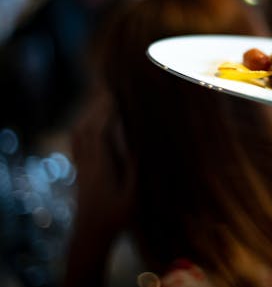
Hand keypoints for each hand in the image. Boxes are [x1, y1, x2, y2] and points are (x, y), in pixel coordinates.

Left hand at [72, 86, 135, 232]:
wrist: (90, 235)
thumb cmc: (116, 217)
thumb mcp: (132, 194)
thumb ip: (134, 168)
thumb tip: (139, 144)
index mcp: (101, 165)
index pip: (100, 130)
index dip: (108, 112)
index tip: (118, 97)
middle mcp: (87, 162)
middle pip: (86, 127)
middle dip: (97, 108)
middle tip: (109, 91)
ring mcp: (81, 167)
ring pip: (78, 135)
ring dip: (88, 116)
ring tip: (100, 103)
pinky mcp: (79, 171)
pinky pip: (76, 144)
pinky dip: (82, 129)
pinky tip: (89, 126)